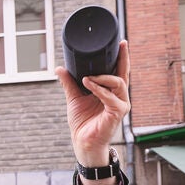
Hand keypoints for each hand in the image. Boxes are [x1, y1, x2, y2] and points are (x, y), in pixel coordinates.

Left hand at [56, 40, 130, 165]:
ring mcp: (120, 104)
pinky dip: (99, 89)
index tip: (121, 42)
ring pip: (117, 82)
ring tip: (86, 77)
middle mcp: (119, 96)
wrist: (82, 142)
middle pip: (124, 73)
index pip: (119, 71)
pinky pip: (111, 97)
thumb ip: (69, 83)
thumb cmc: (82, 122)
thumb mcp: (74, 98)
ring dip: (102, 77)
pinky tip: (88, 83)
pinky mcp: (117, 113)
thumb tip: (60, 68)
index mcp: (111, 91)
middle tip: (119, 46)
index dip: (121, 57)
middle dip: (123, 58)